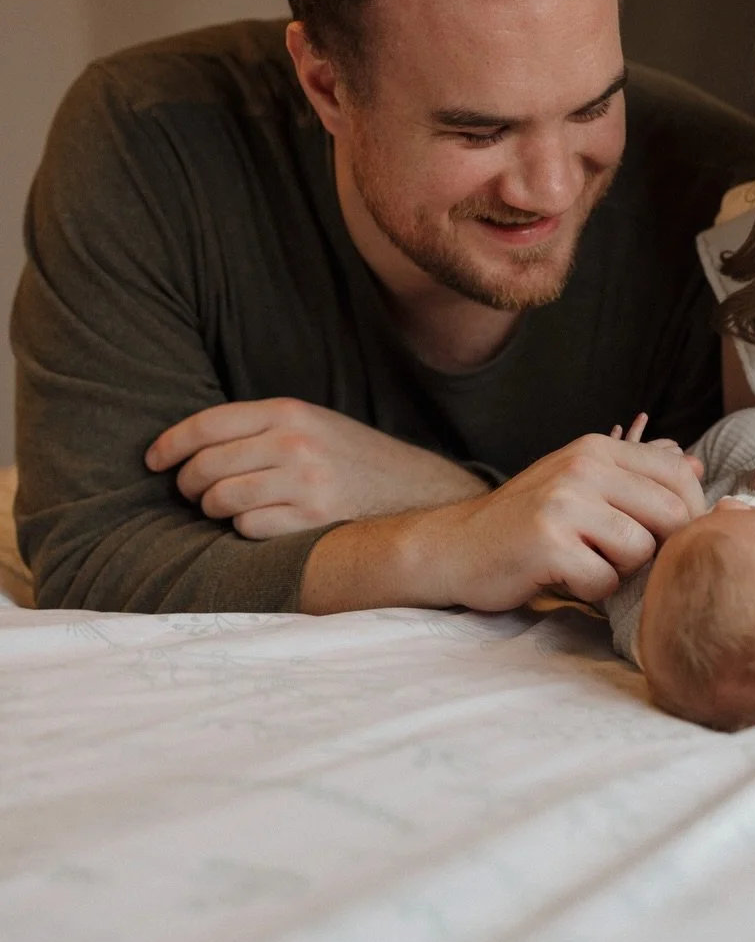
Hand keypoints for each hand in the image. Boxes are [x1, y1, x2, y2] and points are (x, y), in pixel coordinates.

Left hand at [147, 398, 483, 536]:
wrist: (414, 489)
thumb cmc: (351, 459)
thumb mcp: (312, 424)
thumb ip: (260, 428)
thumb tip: (189, 447)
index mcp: (289, 411)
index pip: (207, 425)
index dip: (169, 444)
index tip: (152, 461)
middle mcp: (294, 442)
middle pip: (206, 466)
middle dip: (189, 485)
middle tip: (194, 493)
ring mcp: (304, 482)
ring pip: (221, 501)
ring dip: (215, 510)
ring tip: (227, 509)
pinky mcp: (312, 519)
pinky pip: (248, 529)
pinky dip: (245, 530)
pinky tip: (263, 524)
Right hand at [399, 433, 706, 611]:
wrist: (456, 546)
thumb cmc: (528, 520)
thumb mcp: (581, 482)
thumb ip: (636, 476)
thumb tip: (696, 467)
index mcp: (598, 448)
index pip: (678, 475)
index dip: (689, 513)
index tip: (671, 539)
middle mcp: (584, 467)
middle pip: (671, 514)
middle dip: (661, 548)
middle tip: (628, 560)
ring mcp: (564, 502)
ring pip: (641, 550)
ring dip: (622, 571)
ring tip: (588, 563)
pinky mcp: (548, 543)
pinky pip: (605, 580)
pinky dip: (592, 590)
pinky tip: (565, 577)